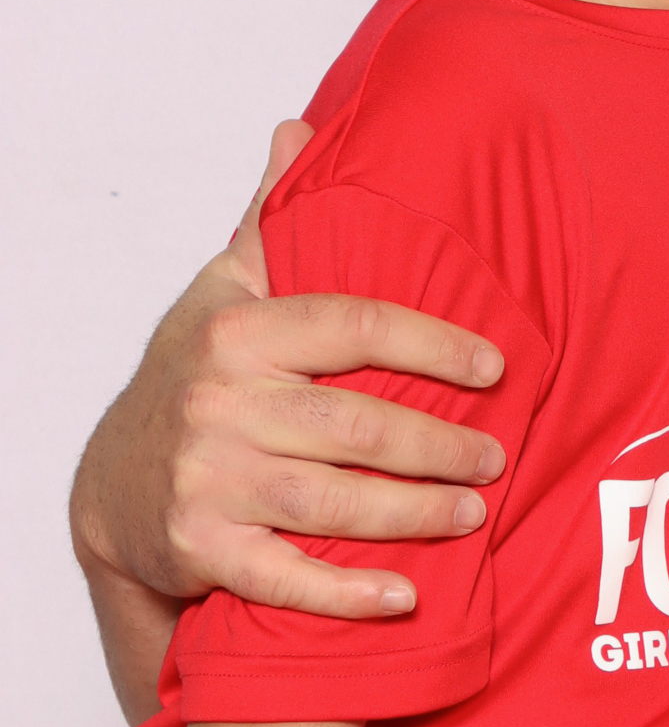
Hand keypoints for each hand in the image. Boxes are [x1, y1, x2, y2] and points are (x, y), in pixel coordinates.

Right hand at [71, 122, 508, 620]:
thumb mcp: (222, 294)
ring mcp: (209, 480)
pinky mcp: (200, 549)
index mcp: (239, 331)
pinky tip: (406, 595)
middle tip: (496, 456)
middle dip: (440, 444)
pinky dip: (348, 594)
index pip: (355, 326)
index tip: (495, 367)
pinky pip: (285, 578)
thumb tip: (297, 132)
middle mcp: (220, 403)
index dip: (434, 345)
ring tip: (473, 511)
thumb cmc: (194, 379)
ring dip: (415, 513)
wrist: (113, 485)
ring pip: (333, 503)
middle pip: (358, 426)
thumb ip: (271, 223)